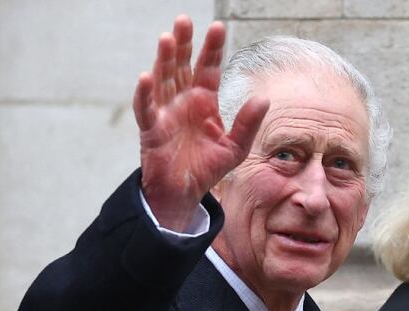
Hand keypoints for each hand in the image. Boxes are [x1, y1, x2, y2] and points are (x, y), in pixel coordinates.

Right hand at [133, 15, 268, 231]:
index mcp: (204, 101)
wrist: (185, 192)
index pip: (208, 68)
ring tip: (167, 38)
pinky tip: (145, 77)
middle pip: (182, 66)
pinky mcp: (151, 129)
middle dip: (184, 44)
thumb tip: (264, 99)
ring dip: (163, 60)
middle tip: (184, 20)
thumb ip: (248, 123)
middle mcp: (183, 101)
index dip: (212, 48)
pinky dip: (144, 94)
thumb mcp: (235, 146)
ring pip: (162, 80)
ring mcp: (165, 112)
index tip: (218, 27)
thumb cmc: (207, 167)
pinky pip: (146, 108)